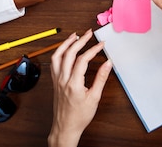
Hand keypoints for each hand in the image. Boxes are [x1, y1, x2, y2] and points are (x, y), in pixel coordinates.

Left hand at [48, 30, 111, 146]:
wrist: (65, 128)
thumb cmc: (79, 116)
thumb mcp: (94, 98)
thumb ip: (101, 78)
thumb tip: (108, 63)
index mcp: (73, 84)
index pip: (82, 60)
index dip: (93, 49)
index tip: (101, 44)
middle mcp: (62, 80)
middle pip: (68, 54)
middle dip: (79, 41)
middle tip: (89, 33)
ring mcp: (56, 81)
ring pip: (57, 57)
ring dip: (65, 44)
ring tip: (74, 36)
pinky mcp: (54, 83)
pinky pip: (54, 63)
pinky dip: (59, 53)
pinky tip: (65, 50)